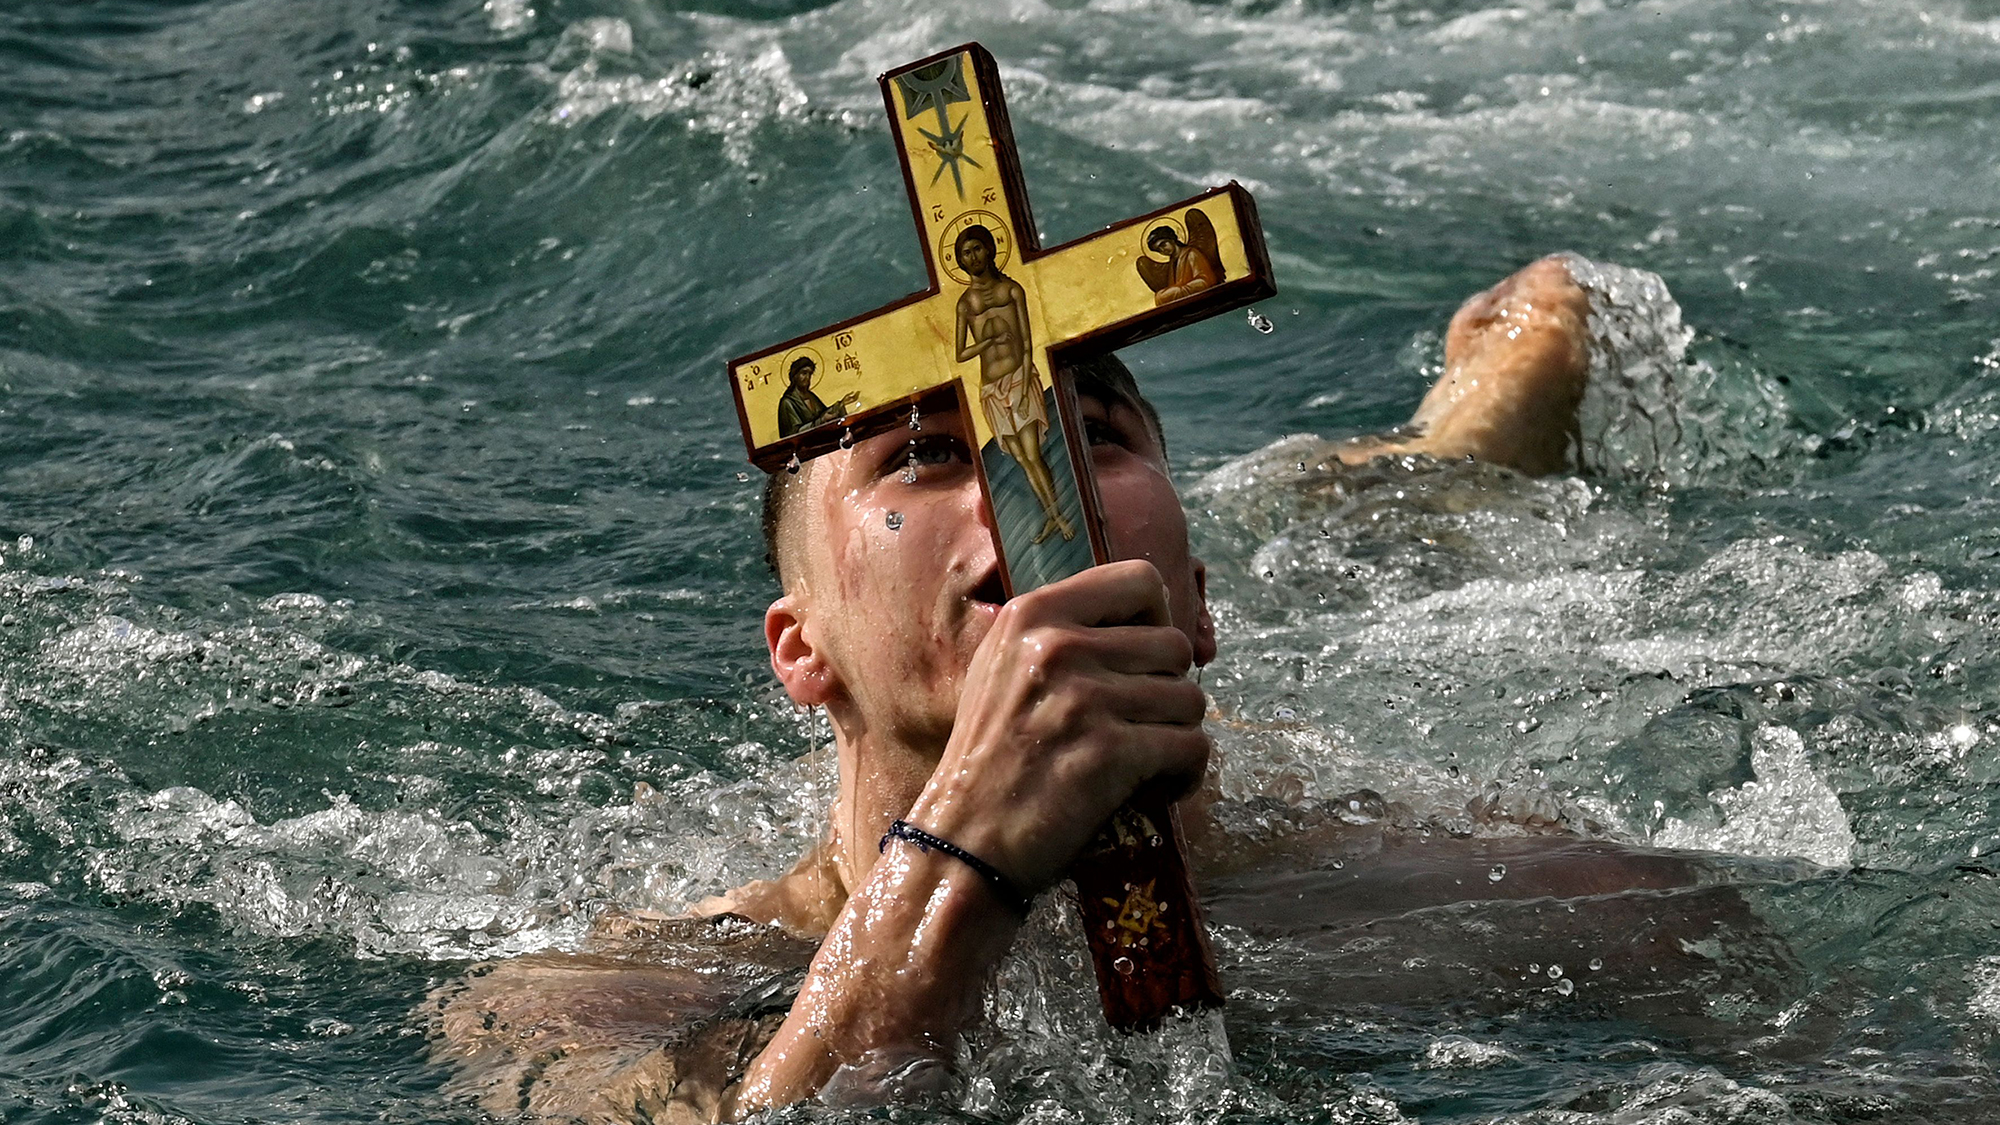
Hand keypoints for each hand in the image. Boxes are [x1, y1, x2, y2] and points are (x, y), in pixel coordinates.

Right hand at [903, 559, 1209, 895]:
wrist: (962, 842)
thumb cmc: (988, 760)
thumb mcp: (1002, 670)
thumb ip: (1059, 634)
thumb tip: (1142, 623)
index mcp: (1031, 615)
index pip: (1138, 579)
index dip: (1158, 619)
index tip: (1145, 660)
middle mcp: (1058, 647)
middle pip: (1173, 645)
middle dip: (1168, 690)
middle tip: (1140, 725)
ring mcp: (1084, 699)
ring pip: (1189, 699)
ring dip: (1177, 734)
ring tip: (1146, 760)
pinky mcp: (1109, 753)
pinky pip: (1192, 747)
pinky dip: (1185, 773)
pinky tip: (1157, 787)